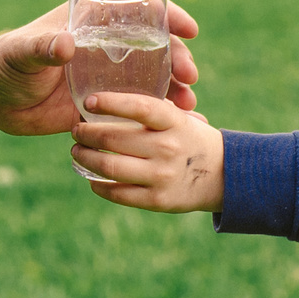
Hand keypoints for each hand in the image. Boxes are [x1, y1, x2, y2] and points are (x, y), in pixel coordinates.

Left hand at [0, 1, 198, 135]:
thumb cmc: (2, 65)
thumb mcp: (21, 53)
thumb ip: (41, 47)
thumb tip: (66, 44)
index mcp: (89, 22)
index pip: (137, 9)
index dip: (167, 14)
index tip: (188, 28)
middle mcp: (104, 46)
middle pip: (154, 45)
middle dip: (177, 57)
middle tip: (189, 76)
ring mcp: (105, 76)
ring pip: (151, 77)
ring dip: (174, 88)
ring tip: (189, 105)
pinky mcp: (102, 104)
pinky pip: (136, 108)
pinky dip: (157, 115)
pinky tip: (175, 125)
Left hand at [71, 93, 225, 212]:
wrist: (222, 176)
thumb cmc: (189, 138)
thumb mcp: (179, 117)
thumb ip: (150, 109)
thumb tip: (104, 96)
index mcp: (174, 122)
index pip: (139, 107)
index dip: (111, 102)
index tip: (88, 100)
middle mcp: (168, 148)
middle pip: (114, 138)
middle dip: (86, 133)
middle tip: (76, 129)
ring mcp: (162, 176)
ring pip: (110, 166)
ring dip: (85, 158)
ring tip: (77, 151)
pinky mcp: (157, 201)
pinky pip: (118, 193)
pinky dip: (98, 184)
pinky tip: (91, 177)